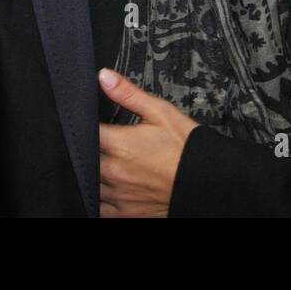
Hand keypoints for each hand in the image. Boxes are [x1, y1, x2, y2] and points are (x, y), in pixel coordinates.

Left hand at [98, 69, 199, 217]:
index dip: (85, 125)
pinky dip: (99, 199)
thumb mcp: (160, 112)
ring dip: (93, 174)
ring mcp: (117, 195)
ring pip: (88, 184)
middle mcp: (113, 171)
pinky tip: (109, 188)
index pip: (86, 132)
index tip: (90, 122)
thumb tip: (103, 76)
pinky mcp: (124, 213)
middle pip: (84, 159)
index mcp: (120, 144)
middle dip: (90, 150)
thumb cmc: (186, 146)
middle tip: (105, 144)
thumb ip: (128, 94)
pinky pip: (98, 209)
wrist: (206, 181)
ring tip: (109, 164)